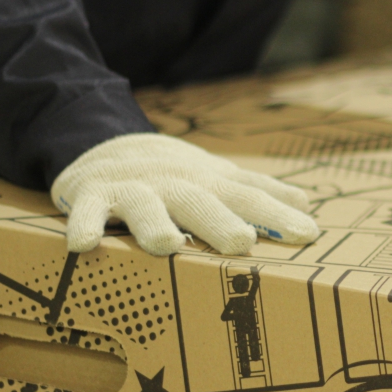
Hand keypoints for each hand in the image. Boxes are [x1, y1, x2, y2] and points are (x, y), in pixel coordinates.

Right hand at [51, 133, 318, 255]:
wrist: (106, 145)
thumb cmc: (176, 175)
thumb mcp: (218, 178)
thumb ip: (259, 192)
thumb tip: (306, 204)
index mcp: (210, 183)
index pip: (248, 198)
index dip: (277, 215)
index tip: (307, 234)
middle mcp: (176, 184)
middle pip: (201, 202)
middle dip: (221, 221)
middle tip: (241, 242)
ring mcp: (134, 188)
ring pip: (146, 205)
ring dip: (156, 223)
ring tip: (169, 244)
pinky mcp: (93, 195)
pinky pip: (87, 211)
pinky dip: (84, 225)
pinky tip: (84, 245)